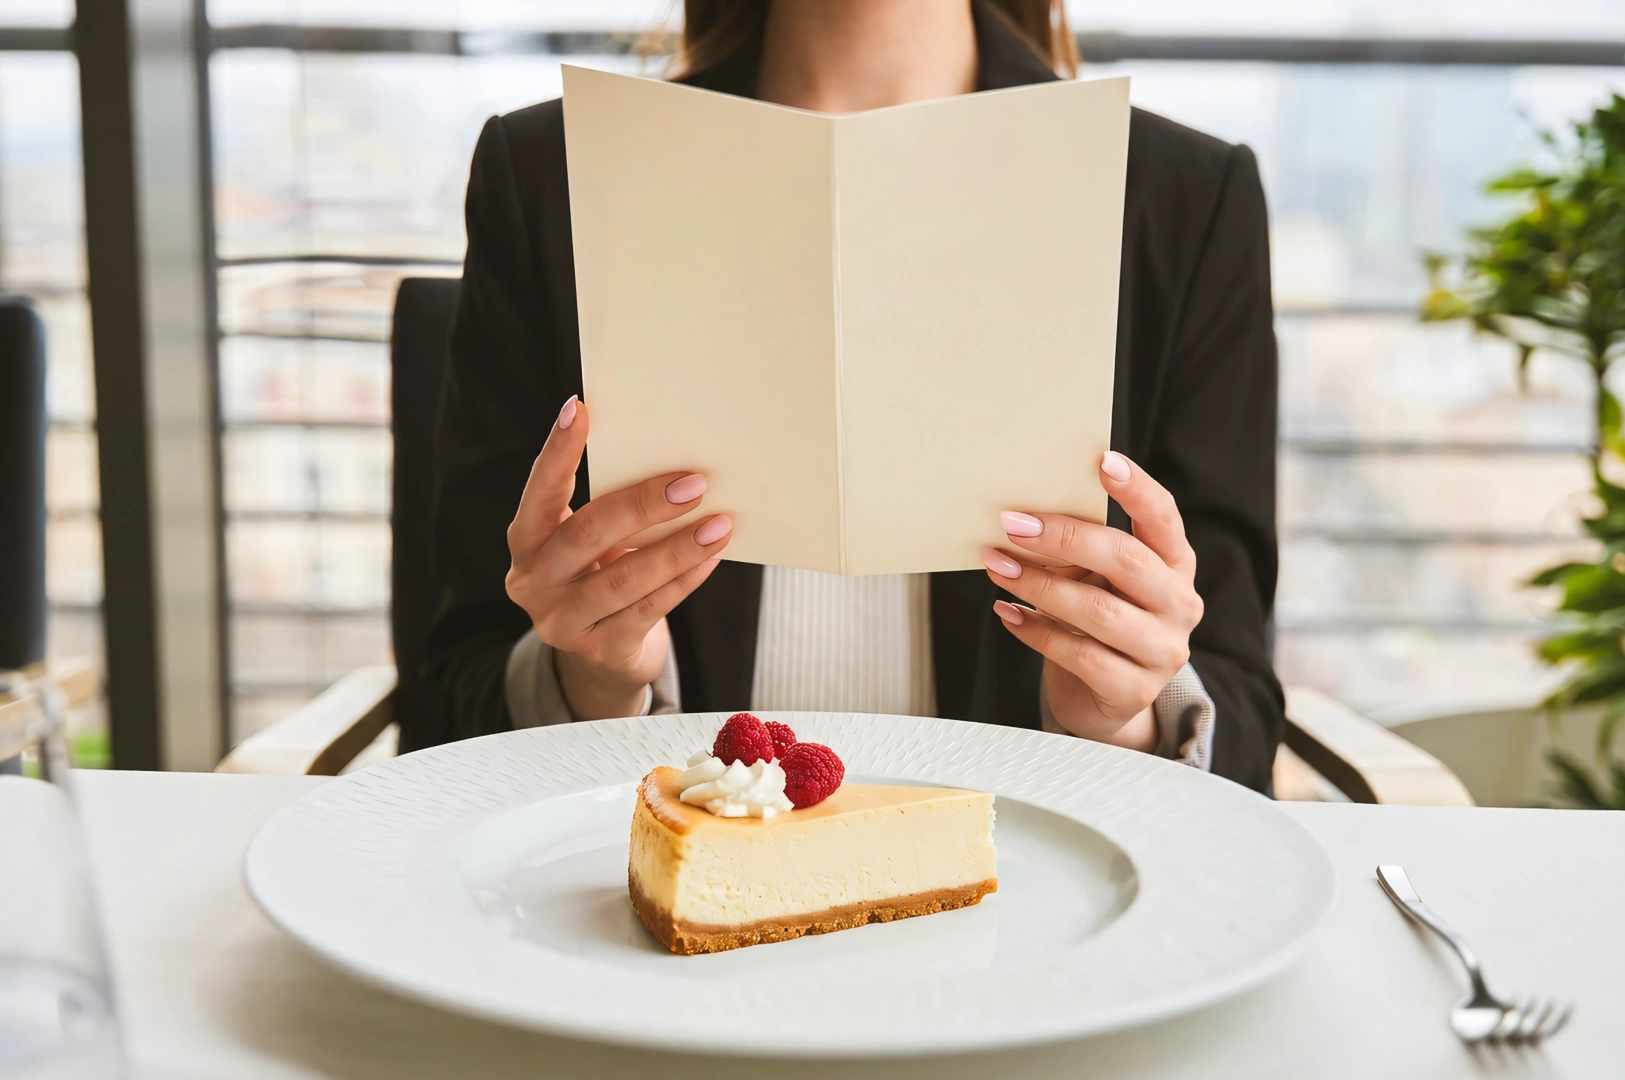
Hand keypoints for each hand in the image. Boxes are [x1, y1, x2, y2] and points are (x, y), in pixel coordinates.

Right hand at [505, 396, 732, 719]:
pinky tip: (710, 558)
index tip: (580, 409)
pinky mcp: (600, 651)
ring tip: (719, 524)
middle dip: (642, 506)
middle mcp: (533, 581)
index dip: (558, 452)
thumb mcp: (593, 544)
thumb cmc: (603, 575)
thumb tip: (675, 467)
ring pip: (624, 579)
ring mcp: (562, 622)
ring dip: (677, 548)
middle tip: (692, 483)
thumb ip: (611, 512)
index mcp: (526, 541)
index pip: (540, 491)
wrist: (603, 655)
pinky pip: (649, 610)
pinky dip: (683, 581)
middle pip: (587, 535)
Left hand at [983, 451, 1202, 752]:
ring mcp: (1162, 650)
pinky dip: (1035, 630)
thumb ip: (1080, 552)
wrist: (1104, 701)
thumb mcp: (1096, 581)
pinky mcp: (1135, 691)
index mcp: (1174, 564)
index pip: (1164, 518)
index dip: (1137, 489)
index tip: (1103, 461)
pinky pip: (1078, 654)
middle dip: (1064, 538)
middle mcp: (1179, 604)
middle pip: (1126, 559)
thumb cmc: (1095, 625)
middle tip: (1013, 524)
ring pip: (1097, 609)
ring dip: (1038, 584)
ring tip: (997, 567)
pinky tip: (1007, 613)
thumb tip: (1023, 520)